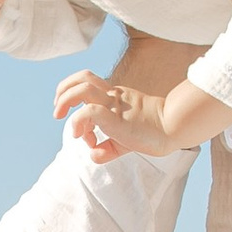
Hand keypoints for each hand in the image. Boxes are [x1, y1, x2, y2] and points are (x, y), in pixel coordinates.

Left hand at [53, 66, 231, 156]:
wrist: (174, 129)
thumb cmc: (153, 134)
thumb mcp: (125, 143)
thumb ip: (108, 148)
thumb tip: (93, 154)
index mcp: (115, 98)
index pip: (88, 87)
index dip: (75, 103)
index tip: (82, 133)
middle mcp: (112, 97)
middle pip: (82, 78)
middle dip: (63, 90)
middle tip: (58, 110)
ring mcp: (114, 105)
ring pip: (82, 87)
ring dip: (65, 99)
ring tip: (59, 114)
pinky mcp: (116, 117)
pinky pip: (89, 111)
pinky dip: (79, 121)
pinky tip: (81, 136)